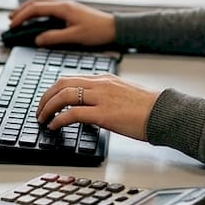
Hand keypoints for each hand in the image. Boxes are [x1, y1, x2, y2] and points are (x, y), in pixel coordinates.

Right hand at [9, 0, 115, 48]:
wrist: (114, 28)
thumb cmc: (98, 31)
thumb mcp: (75, 37)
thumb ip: (54, 37)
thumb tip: (37, 39)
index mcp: (63, 8)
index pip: (35, 8)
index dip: (21, 16)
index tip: (12, 25)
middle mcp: (63, 4)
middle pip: (36, 3)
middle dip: (21, 11)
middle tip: (10, 21)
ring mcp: (66, 6)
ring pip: (42, 5)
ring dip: (29, 10)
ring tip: (19, 19)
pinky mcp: (69, 11)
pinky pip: (49, 9)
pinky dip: (38, 13)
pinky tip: (36, 20)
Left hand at [36, 73, 159, 141]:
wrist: (165, 113)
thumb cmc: (150, 108)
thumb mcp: (125, 94)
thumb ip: (107, 96)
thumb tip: (93, 107)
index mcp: (105, 79)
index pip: (71, 78)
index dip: (54, 89)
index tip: (48, 100)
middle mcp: (101, 84)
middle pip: (62, 84)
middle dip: (46, 97)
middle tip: (39, 110)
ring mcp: (101, 98)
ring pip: (63, 96)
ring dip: (48, 108)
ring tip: (43, 119)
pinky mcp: (103, 114)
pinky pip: (72, 113)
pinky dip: (59, 119)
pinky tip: (55, 126)